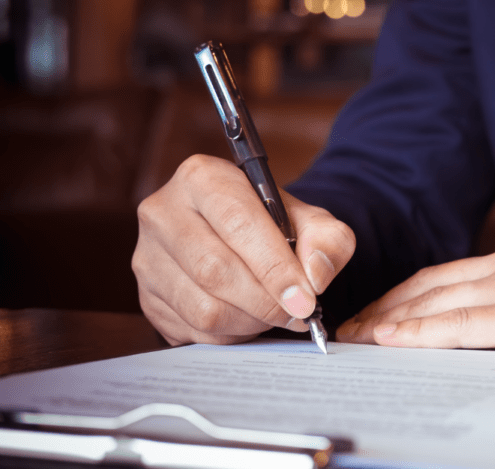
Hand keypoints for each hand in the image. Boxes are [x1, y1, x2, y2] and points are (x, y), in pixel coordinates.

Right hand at [132, 154, 355, 345]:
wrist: (243, 237)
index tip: (306, 299)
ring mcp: (147, 257)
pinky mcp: (146, 297)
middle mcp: (163, 212)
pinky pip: (193, 331)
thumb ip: (328, 240)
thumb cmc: (276, 224)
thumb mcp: (312, 221)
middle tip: (298, 313)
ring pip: (203, 308)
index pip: (238, 224)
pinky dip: (232, 336)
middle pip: (214, 270)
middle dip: (266, 302)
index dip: (275, 267)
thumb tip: (315, 277)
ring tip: (274, 313)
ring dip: (250, 322)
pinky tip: (248, 319)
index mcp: (202, 177)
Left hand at [336, 234, 494, 357]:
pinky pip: (456, 323)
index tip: (384, 308)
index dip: (411, 292)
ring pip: (434, 299)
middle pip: (431, 282)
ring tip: (355, 337)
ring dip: (388, 318)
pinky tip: (389, 340)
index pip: (452, 273)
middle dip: (387, 304)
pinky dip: (415, 331)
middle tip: (352, 324)